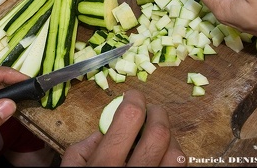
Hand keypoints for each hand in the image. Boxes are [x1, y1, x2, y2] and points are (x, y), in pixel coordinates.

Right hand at [61, 90, 185, 165]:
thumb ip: (80, 150)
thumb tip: (101, 131)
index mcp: (105, 165)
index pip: (129, 118)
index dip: (134, 99)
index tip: (132, 96)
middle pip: (159, 133)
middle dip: (156, 113)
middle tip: (150, 111)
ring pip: (176, 154)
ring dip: (169, 137)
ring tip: (158, 135)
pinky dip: (174, 156)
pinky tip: (163, 155)